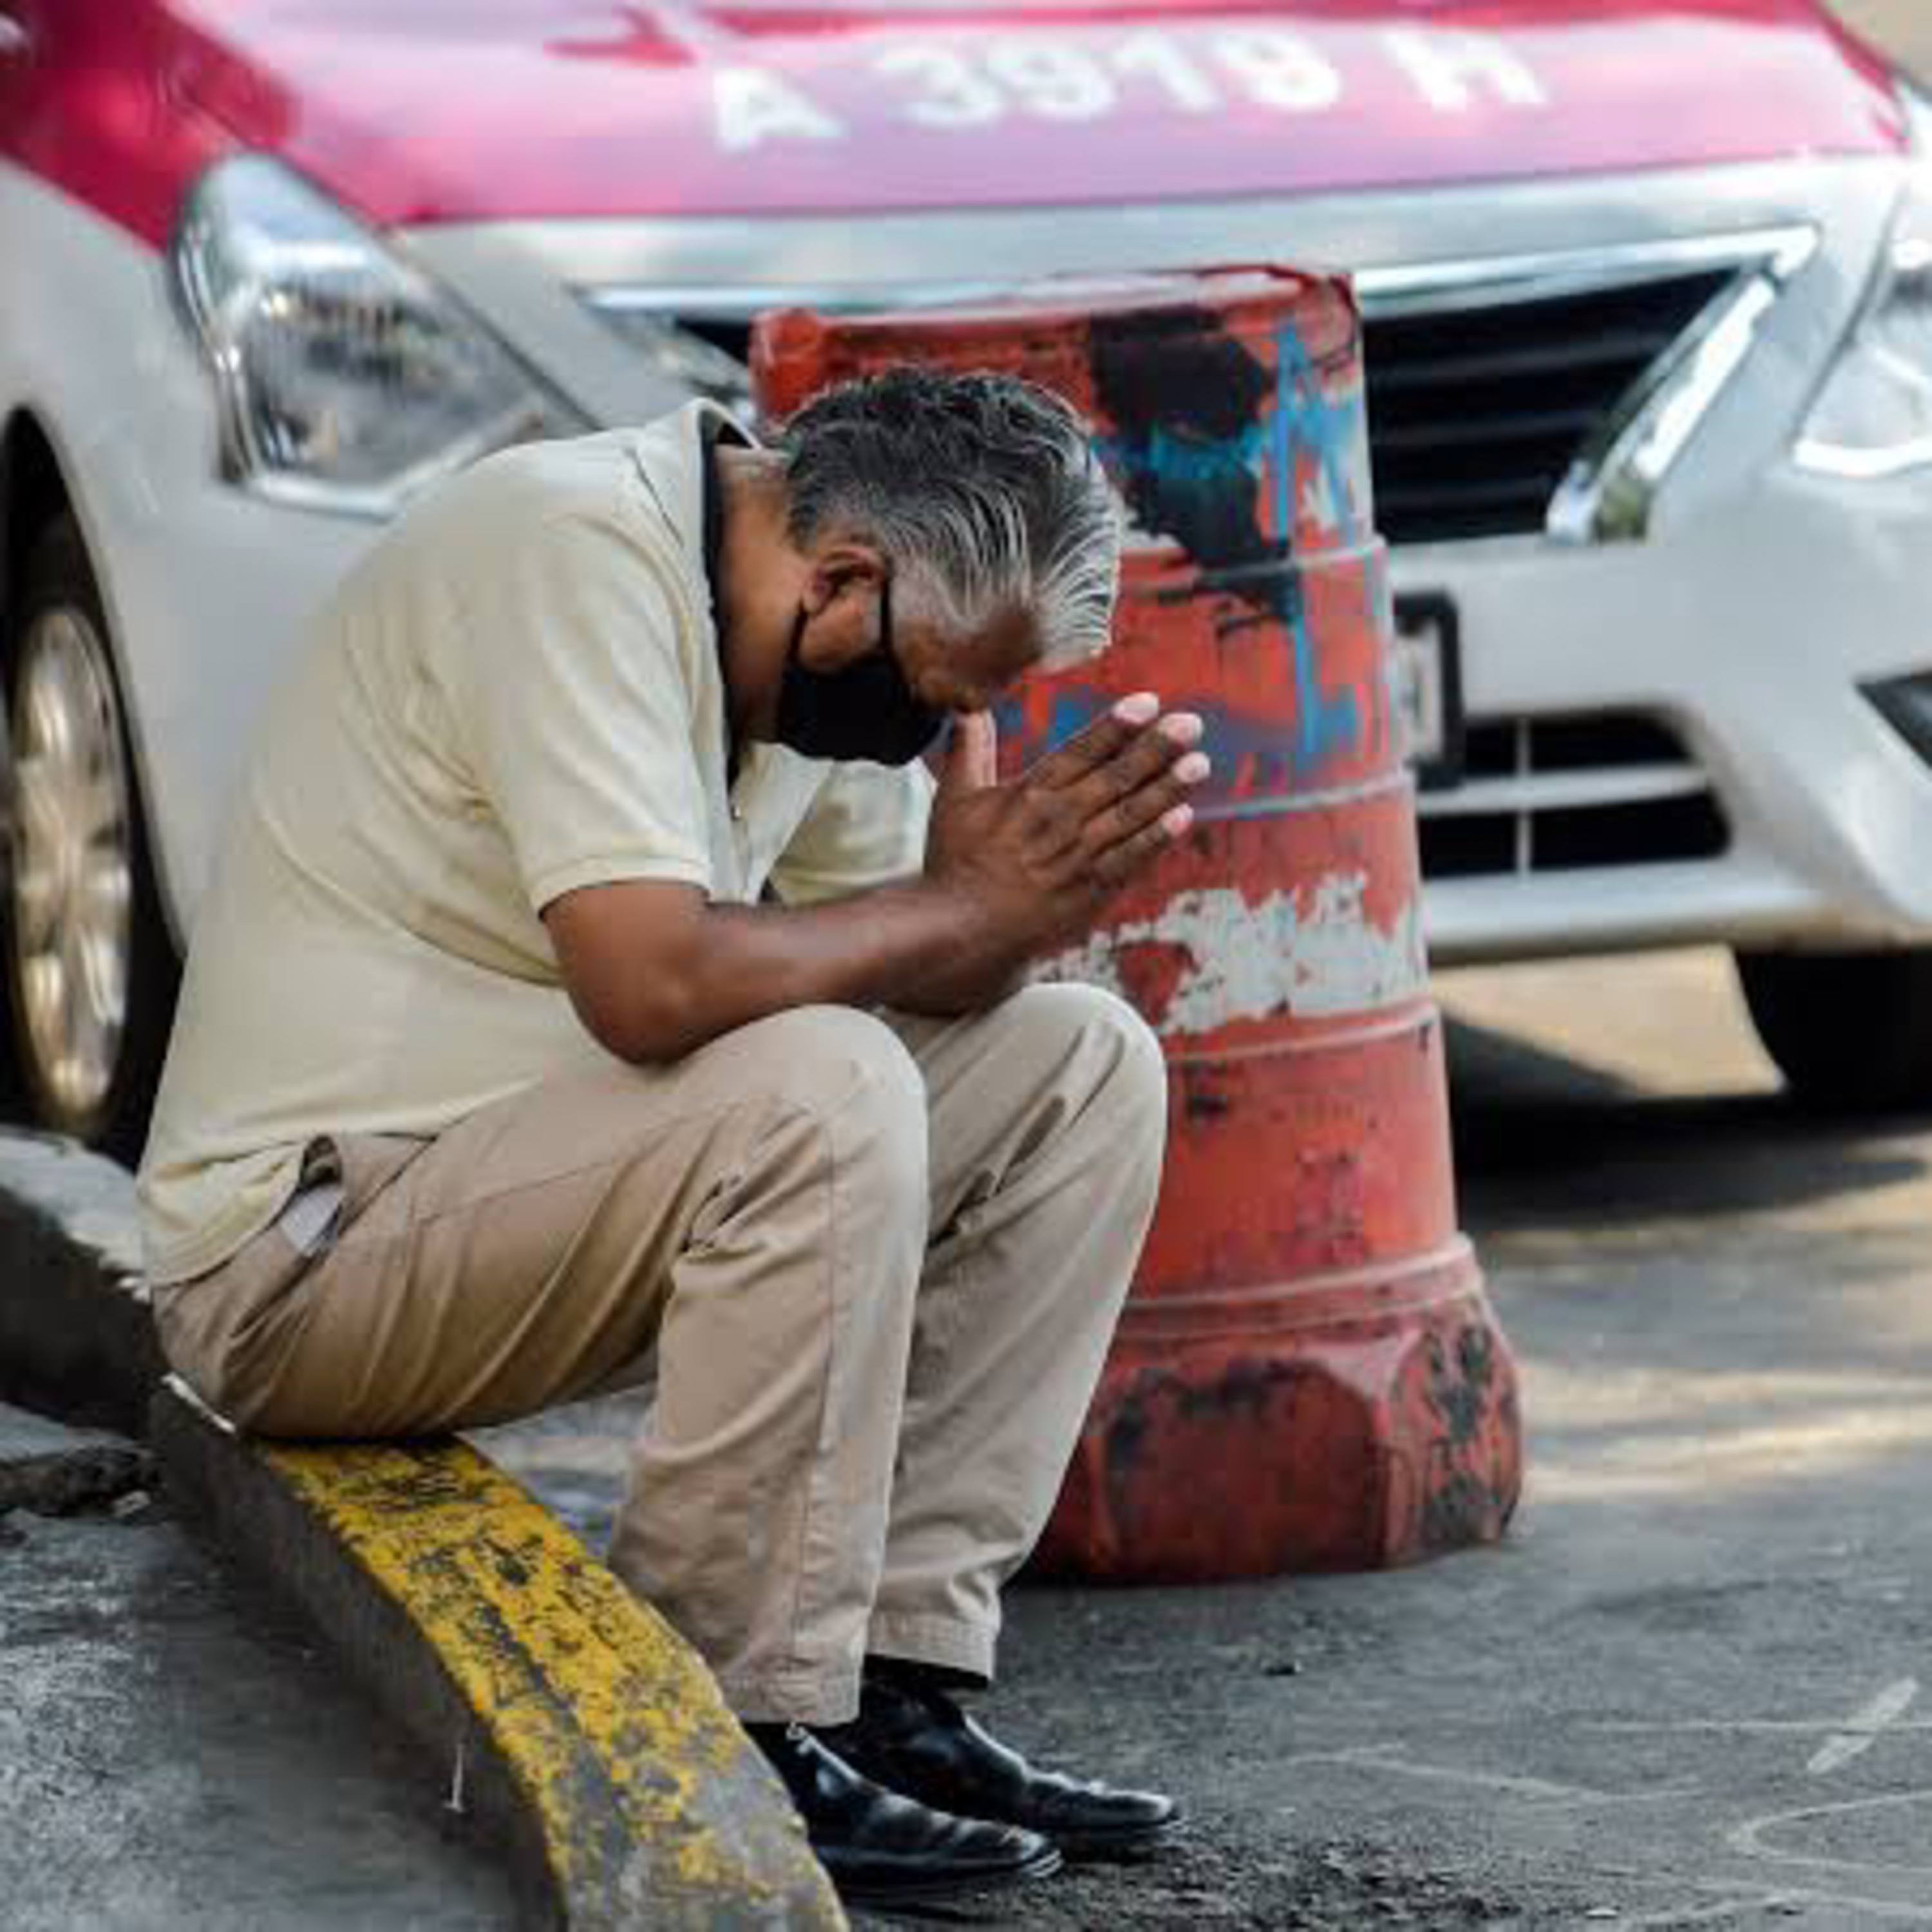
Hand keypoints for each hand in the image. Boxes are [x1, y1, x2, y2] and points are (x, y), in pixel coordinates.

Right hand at [923, 692, 1208, 959]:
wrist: (961, 930)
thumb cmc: (955, 862)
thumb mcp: (952, 799)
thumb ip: (968, 750)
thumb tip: (969, 706)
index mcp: (1029, 794)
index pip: (1081, 750)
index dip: (1117, 725)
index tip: (1148, 702)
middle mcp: (1059, 820)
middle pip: (1116, 777)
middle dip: (1156, 748)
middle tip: (1191, 725)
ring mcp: (1078, 856)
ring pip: (1131, 815)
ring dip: (1168, 788)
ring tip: (1199, 764)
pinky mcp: (1090, 890)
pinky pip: (1131, 859)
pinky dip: (1158, 838)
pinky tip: (1184, 817)